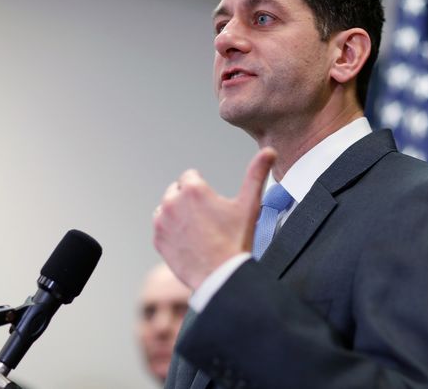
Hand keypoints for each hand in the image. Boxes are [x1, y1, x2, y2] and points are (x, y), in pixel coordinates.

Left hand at [153, 148, 276, 288]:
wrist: (221, 276)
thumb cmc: (237, 240)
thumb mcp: (249, 205)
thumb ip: (256, 174)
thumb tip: (269, 151)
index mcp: (193, 189)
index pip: (190, 176)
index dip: (203, 189)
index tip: (211, 204)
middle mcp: (172, 201)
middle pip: (176, 190)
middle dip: (188, 199)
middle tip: (206, 218)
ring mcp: (162, 221)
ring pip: (166, 207)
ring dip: (177, 213)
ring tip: (197, 229)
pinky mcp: (157, 238)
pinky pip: (161, 226)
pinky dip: (170, 230)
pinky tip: (188, 240)